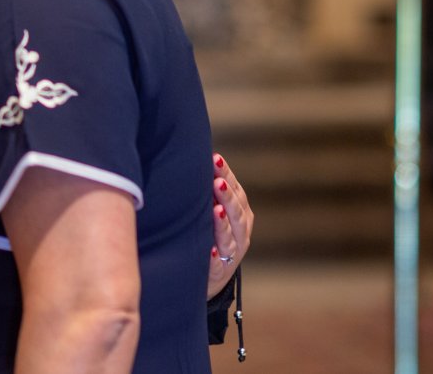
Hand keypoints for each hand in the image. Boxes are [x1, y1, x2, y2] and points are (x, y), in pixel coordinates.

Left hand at [208, 152, 252, 297]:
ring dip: (223, 224)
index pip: (237, 193)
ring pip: (230, 238)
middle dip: (227, 196)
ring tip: (216, 210)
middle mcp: (240, 234)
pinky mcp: (218, 274)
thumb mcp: (212, 211)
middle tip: (216, 180)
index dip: (228, 176)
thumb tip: (192, 155)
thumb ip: (209, 191)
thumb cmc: (209, 235)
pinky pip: (218, 267)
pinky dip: (214, 259)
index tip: (215, 159)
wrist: (209, 277)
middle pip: (237, 213)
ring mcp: (231, 255)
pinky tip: (209, 250)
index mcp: (240, 216)